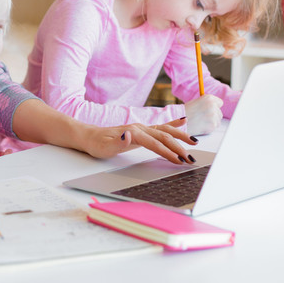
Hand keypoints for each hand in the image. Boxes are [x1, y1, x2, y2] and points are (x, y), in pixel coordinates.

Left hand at [78, 118, 197, 163]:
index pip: (155, 143)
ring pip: (166, 130)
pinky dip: (173, 124)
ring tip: (194, 142)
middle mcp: (140, 128)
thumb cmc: (97, 144)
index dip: (167, 152)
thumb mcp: (104, 147)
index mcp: (133, 132)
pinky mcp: (142, 130)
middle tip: (191, 158)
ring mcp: (142, 128)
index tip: (179, 161)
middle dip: (179, 147)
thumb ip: (118, 142)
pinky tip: (182, 122)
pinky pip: (161, 126)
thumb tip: (129, 136)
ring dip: (180, 136)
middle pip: (164, 136)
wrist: (89, 136)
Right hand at [183, 94, 223, 135]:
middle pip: (219, 113)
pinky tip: (200, 126)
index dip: (215, 107)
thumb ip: (206, 103)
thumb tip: (215, 107)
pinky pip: (214, 127)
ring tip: (200, 122)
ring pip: (218, 121)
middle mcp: (213, 105)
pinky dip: (208, 128)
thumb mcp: (196, 102)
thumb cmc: (185, 112)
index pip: (220, 102)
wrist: (178, 122)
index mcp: (209, 98)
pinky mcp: (213, 125)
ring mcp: (214, 116)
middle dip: (213, 116)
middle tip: (202, 118)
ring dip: (211, 123)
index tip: (209, 110)